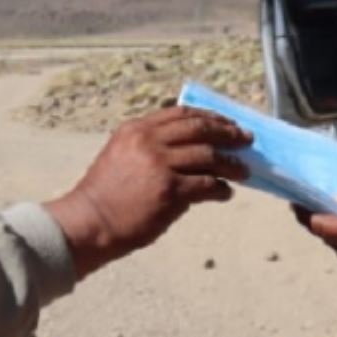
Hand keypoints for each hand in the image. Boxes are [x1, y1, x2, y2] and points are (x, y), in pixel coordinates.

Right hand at [45, 107, 250, 277]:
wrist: (90, 223)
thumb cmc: (104, 196)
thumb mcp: (120, 155)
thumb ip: (148, 146)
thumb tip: (189, 148)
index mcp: (136, 130)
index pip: (181, 114)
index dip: (209, 116)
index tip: (226, 122)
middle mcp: (149, 142)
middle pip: (200, 129)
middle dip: (227, 133)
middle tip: (245, 139)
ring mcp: (160, 165)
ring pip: (209, 155)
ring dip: (231, 163)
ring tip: (243, 170)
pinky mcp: (170, 190)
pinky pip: (207, 184)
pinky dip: (221, 189)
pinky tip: (226, 193)